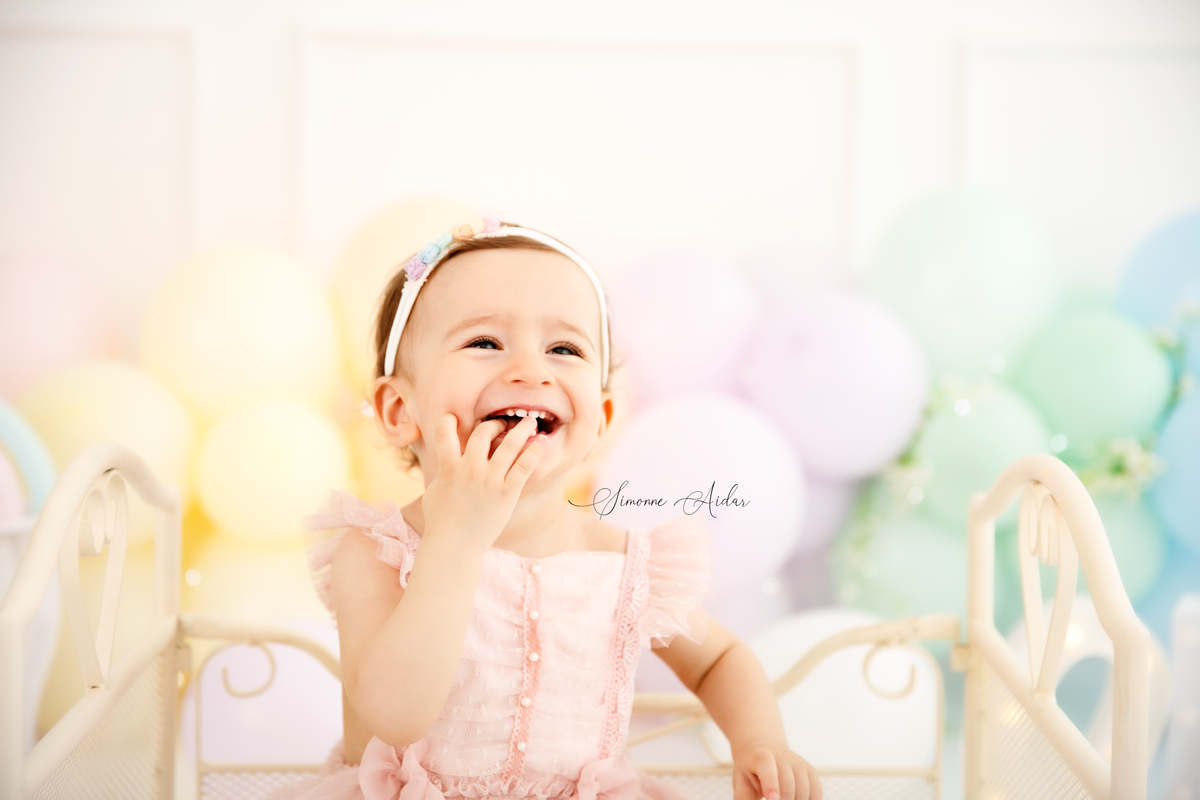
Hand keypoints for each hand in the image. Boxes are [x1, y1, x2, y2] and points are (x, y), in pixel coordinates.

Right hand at [420, 413, 545, 551]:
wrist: (455, 546)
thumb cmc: (441, 522)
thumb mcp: (434, 492)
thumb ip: (442, 472)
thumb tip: (446, 462)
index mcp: (449, 467)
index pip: (444, 433)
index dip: (448, 421)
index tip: (453, 417)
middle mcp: (470, 469)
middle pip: (482, 433)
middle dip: (493, 424)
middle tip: (501, 425)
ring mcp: (490, 480)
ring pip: (509, 444)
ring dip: (520, 429)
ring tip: (529, 422)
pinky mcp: (507, 492)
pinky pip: (524, 465)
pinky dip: (535, 451)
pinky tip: (542, 441)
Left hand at [731, 741, 821, 799]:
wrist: (765, 752)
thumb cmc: (751, 771)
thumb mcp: (741, 781)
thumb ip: (743, 797)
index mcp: (761, 756)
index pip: (767, 766)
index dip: (771, 783)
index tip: (772, 798)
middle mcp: (783, 756)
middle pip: (787, 784)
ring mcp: (799, 763)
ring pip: (803, 790)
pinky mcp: (811, 771)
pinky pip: (816, 791)